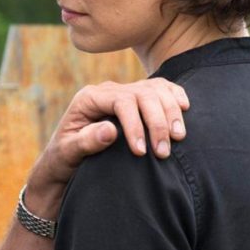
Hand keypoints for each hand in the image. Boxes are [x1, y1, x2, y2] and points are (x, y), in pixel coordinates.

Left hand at [25, 79, 188, 214]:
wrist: (65, 161)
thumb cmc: (64, 158)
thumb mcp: (68, 153)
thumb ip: (86, 142)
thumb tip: (111, 130)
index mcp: (89, 98)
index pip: (121, 101)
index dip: (136, 124)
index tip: (141, 152)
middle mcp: (108, 90)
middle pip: (143, 93)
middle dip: (157, 121)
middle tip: (163, 152)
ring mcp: (124, 92)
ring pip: (155, 90)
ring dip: (171, 112)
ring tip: (178, 138)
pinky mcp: (137, 100)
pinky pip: (160, 88)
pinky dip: (174, 95)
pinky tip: (185, 108)